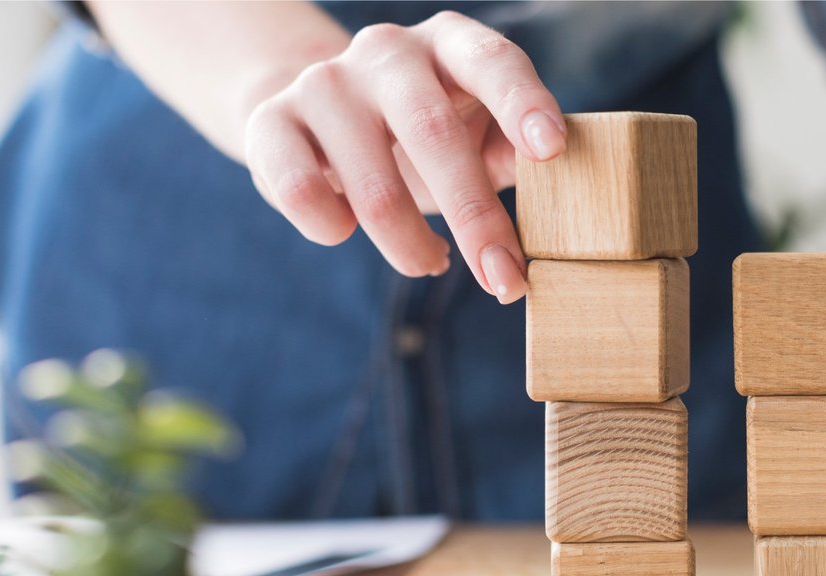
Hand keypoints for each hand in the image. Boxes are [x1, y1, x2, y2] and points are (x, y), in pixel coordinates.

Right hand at [242, 12, 564, 300]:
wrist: (319, 116)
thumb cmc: (425, 133)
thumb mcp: (476, 132)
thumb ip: (512, 151)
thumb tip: (553, 188)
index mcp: (450, 44)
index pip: (492, 62)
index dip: (523, 104)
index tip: (551, 151)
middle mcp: (388, 51)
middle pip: (435, 136)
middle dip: (477, 221)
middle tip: (505, 281)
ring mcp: (325, 83)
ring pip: (372, 184)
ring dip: (411, 246)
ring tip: (432, 263)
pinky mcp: (272, 122)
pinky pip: (301, 191)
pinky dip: (332, 229)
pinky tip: (348, 233)